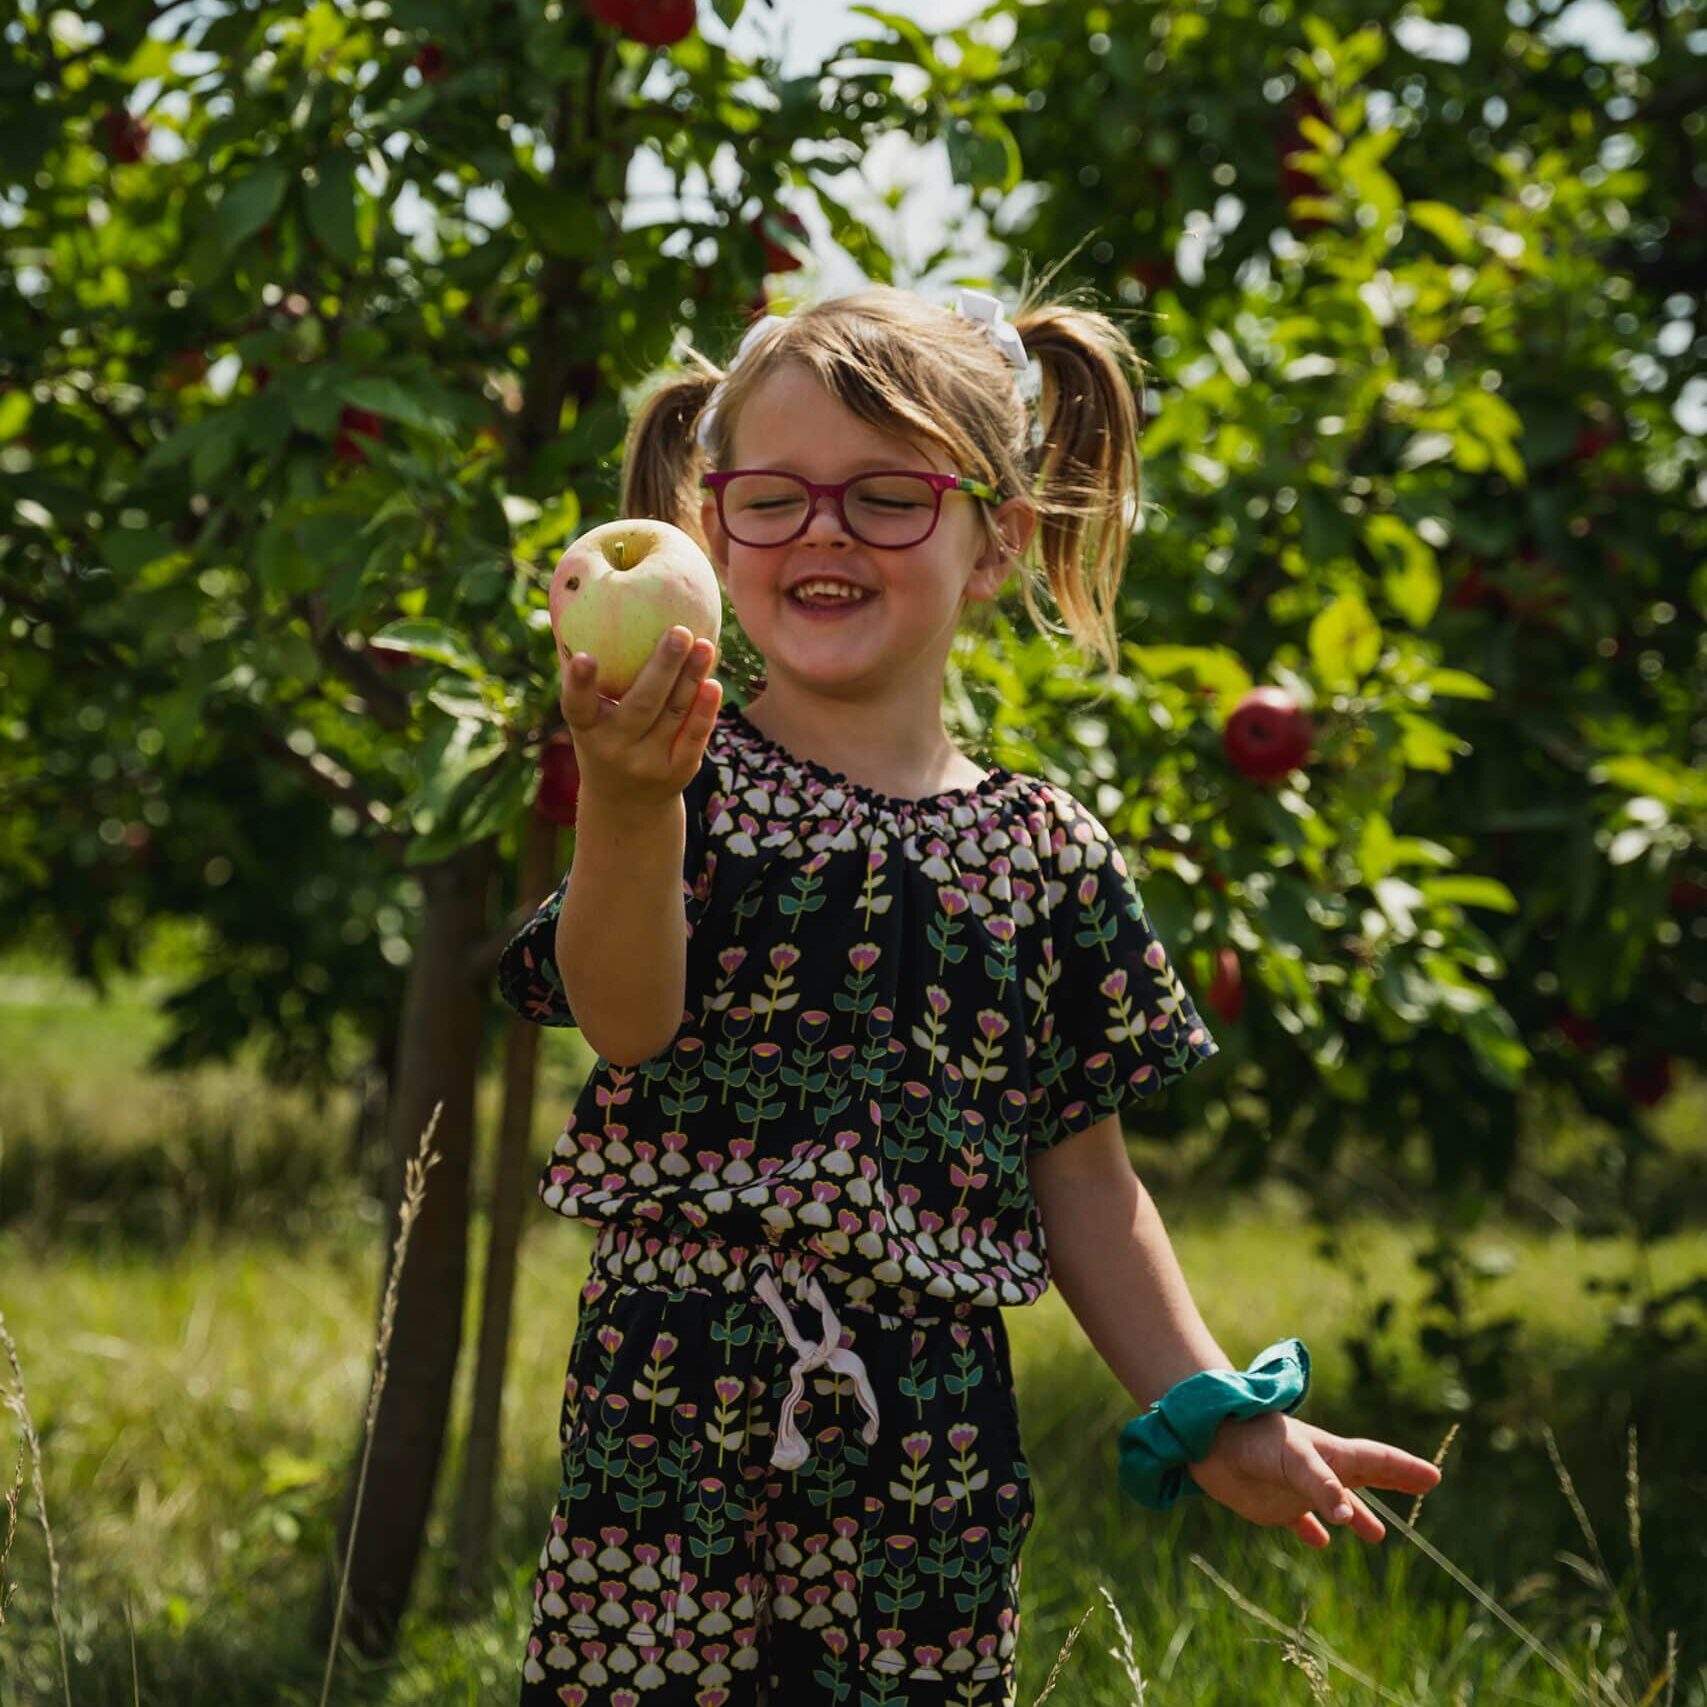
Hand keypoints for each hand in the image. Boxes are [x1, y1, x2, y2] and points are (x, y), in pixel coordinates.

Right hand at [560, 627, 721, 815]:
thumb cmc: (605, 736)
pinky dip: (704, 711)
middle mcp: (614, 748)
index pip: (577, 706)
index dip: (579, 683)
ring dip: (691, 678)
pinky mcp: (677, 772)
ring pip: (673, 715)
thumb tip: (580, 602)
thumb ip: (587, 674)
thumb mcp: (589, 715)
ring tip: (704, 644)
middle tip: (679, 631)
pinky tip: (713, 683)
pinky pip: (693, 737)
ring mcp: (647, 763)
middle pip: (641, 705)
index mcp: (586, 730)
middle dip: (662, 667)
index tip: (584, 657)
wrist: (626, 803)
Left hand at [1186, 1411, 1440, 1547]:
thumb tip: (1349, 1517)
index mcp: (1329, 1453)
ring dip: (1356, 1515)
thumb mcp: (1291, 1457)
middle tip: (1424, 1485)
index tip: (1434, 1476)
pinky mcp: (1271, 1503)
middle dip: (1393, 1481)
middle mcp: (1317, 1469)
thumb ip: (1320, 1484)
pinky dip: (1312, 1530)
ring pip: (1335, 1502)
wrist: (1204, 1435)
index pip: (1376, 1460)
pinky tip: (1321, 1542)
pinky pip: (1298, 1520)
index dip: (1405, 1468)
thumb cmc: (1251, 1437)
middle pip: (1363, 1476)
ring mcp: (1295, 1487)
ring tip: (1377, 1536)